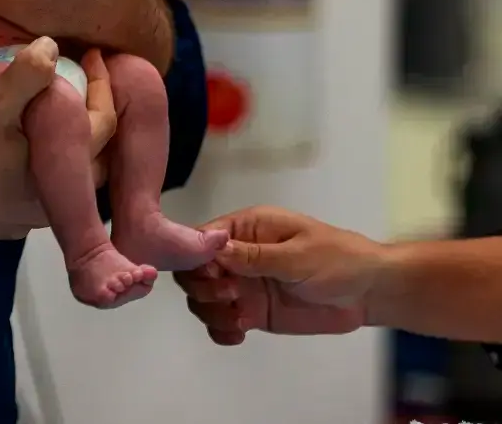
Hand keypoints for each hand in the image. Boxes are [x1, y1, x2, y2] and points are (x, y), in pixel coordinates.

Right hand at [0, 37, 115, 241]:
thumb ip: (27, 75)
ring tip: (65, 115)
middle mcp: (55, 203)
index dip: (104, 85)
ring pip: (70, 177)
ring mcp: (30, 217)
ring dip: (74, 145)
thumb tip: (53, 46)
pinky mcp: (7, 222)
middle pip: (97, 158)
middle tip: (89, 86)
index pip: (105, 125)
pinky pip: (43, 190)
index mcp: (62, 173)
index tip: (92, 56)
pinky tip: (32, 149)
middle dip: (99, 119)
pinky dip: (48, 164)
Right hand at [173, 206, 385, 344]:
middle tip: (232, 295)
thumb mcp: (298, 255)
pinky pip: (220, 323)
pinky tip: (239, 334)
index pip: (201, 238)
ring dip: (212, 312)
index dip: (196, 257)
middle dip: (203, 287)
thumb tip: (215, 249)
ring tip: (239, 319)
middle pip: (194, 271)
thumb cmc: (340, 260)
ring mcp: (243, 285)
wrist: (368, 292)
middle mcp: (238, 256)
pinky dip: (221, 331)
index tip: (214, 275)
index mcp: (247, 229)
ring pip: (203, 300)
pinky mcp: (251, 311)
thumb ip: (256, 256)